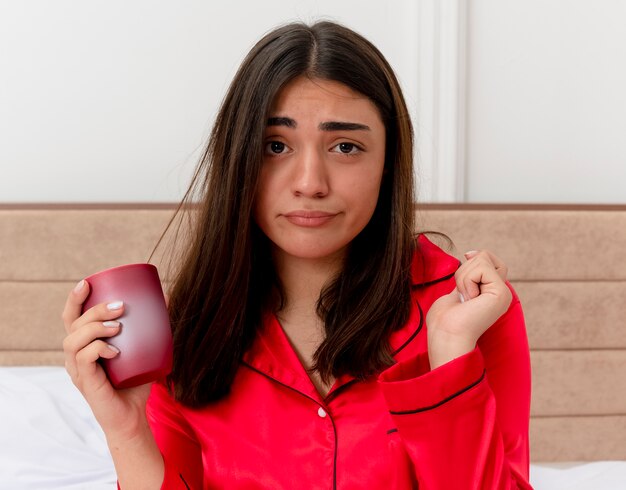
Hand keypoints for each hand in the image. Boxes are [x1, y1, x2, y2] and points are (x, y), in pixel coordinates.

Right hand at [62, 279, 152, 442]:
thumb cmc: (136, 382)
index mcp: (85, 345)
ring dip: (95, 328)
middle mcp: (76, 356)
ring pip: (73, 340)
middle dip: (94, 310)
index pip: (72, 318)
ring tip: (118, 327)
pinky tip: (115, 351)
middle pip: (73, 324)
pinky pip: (83, 360)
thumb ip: (151, 327)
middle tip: (120, 307)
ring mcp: (78, 370)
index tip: (87, 282)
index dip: (75, 299)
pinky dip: (98, 350)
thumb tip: (166, 298)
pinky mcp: (86, 383)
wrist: (133, 417)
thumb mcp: (144, 349)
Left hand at [426, 250, 511, 368]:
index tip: (465, 263)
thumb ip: (467, 275)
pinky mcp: (501, 293)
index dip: (476, 257)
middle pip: (485, 256)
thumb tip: (472, 253)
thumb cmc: (445, 320)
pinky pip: (482, 267)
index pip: (489, 260)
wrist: (446, 336)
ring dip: (463, 276)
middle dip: (464, 270)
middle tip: (461, 295)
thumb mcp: (457, 289)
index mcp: (491, 293)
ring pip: (483, 258)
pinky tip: (469, 300)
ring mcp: (503, 293)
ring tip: (465, 299)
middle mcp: (501, 292)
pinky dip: (467, 280)